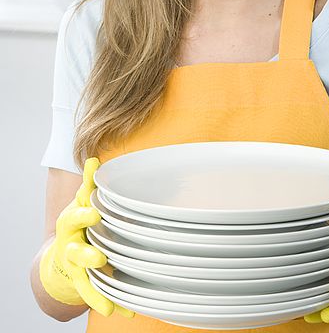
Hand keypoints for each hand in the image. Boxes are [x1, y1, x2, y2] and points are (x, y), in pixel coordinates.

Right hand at [39, 158, 133, 317]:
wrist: (61, 253)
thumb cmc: (78, 221)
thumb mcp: (81, 201)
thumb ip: (89, 183)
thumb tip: (94, 158)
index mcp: (72, 221)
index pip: (77, 215)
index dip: (84, 214)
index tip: (95, 213)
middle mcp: (71, 244)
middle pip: (77, 250)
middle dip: (87, 254)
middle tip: (99, 257)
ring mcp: (75, 266)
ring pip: (84, 277)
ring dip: (95, 289)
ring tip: (108, 303)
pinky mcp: (82, 281)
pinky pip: (95, 293)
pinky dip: (108, 302)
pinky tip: (125, 311)